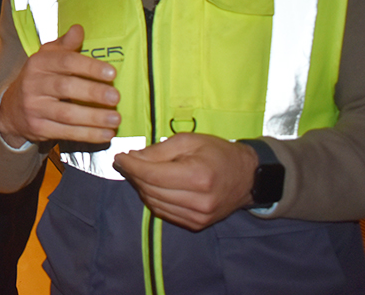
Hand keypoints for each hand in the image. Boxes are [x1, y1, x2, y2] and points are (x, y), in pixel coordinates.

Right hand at [0, 24, 119, 147]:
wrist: (10, 110)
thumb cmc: (37, 80)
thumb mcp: (46, 58)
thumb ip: (64, 45)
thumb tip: (78, 29)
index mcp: (38, 63)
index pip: (66, 61)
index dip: (90, 66)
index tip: (111, 73)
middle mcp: (33, 84)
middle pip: (66, 87)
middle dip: (93, 92)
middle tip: (115, 97)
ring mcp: (34, 108)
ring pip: (67, 114)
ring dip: (94, 117)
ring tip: (115, 118)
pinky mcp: (38, 128)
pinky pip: (66, 133)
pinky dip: (88, 134)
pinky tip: (105, 133)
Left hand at [113, 133, 257, 230]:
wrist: (246, 177)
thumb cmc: (217, 153)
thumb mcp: (189, 141)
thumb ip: (158, 150)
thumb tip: (132, 157)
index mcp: (197, 176)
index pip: (152, 175)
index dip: (131, 166)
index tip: (118, 157)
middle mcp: (198, 201)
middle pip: (150, 190)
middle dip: (133, 175)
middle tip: (126, 162)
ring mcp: (198, 217)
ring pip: (154, 203)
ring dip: (141, 187)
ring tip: (138, 171)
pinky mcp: (196, 224)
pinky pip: (164, 212)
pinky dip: (154, 198)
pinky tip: (153, 185)